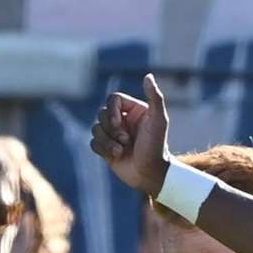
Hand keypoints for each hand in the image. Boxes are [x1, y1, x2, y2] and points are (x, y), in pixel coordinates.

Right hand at [89, 74, 170, 195]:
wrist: (152, 175)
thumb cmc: (157, 148)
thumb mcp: (159, 121)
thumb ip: (155, 98)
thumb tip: (148, 76)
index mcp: (133, 110)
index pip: (112, 99)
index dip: (112, 110)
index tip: (120, 124)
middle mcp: (122, 120)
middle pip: (101, 113)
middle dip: (111, 128)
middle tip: (126, 141)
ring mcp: (114, 135)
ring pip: (95, 129)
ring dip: (107, 141)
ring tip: (121, 151)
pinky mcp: (107, 149)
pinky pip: (93, 143)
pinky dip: (102, 149)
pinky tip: (116, 157)